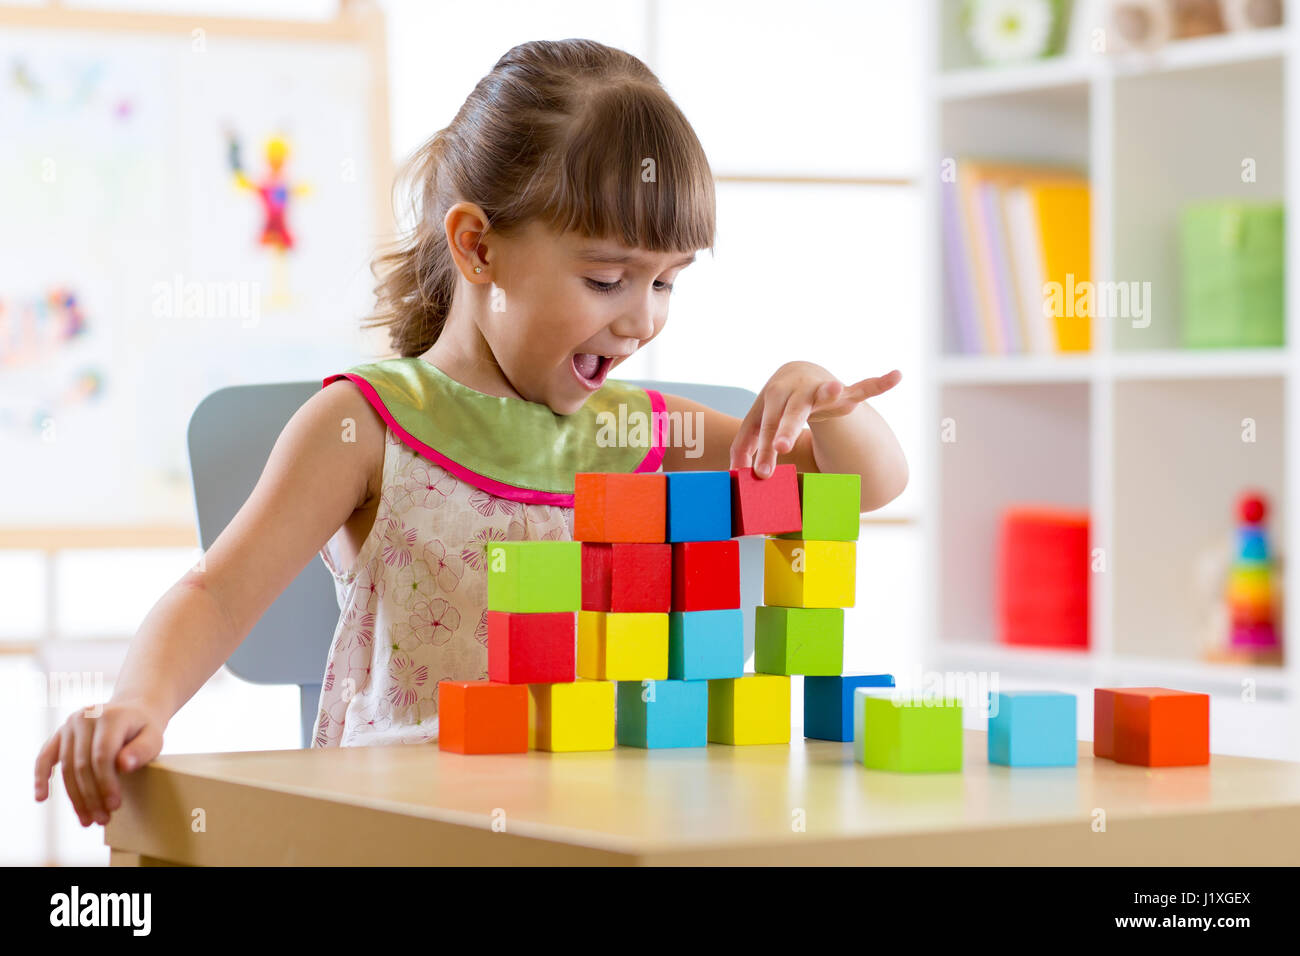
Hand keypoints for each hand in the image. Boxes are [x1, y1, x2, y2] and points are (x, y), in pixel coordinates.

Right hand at [34, 699, 165, 826]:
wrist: (133, 711)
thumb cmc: (144, 730)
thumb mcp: (153, 737)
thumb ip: (142, 750)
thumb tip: (124, 766)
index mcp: (110, 717)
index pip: (102, 756)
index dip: (106, 783)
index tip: (114, 806)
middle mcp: (85, 717)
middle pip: (82, 765)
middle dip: (91, 796)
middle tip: (102, 820)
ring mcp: (69, 725)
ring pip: (66, 767)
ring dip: (75, 797)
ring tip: (87, 820)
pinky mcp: (59, 733)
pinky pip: (45, 757)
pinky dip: (41, 777)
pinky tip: (41, 798)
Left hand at [729, 361, 900, 477]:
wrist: (796, 371)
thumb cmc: (775, 405)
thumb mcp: (757, 422)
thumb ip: (745, 447)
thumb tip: (736, 474)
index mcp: (772, 400)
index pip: (765, 427)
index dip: (762, 450)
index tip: (761, 473)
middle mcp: (795, 392)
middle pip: (790, 413)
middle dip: (785, 429)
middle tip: (780, 447)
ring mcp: (821, 390)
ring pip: (824, 394)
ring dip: (829, 391)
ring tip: (836, 388)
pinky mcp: (844, 393)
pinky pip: (864, 388)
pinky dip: (880, 383)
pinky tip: (896, 376)